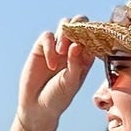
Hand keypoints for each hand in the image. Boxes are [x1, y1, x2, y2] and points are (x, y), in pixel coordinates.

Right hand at [17, 16, 94, 130]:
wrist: (37, 108)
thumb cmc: (58, 98)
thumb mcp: (71, 83)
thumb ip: (75, 64)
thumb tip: (77, 44)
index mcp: (86, 57)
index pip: (94, 36)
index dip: (94, 34)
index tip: (91, 41)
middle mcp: (73, 48)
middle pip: (80, 23)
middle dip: (79, 28)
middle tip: (73, 43)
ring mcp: (57, 46)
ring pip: (64, 24)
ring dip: (65, 34)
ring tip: (61, 52)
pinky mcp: (41, 48)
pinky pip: (47, 36)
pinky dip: (49, 46)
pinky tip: (51, 64)